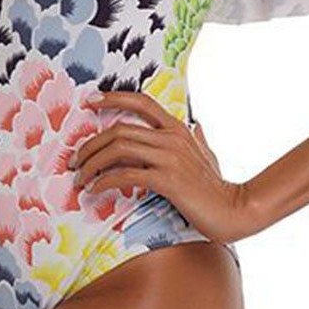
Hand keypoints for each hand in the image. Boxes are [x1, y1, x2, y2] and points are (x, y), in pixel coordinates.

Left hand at [72, 90, 255, 244]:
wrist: (234, 210)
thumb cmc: (218, 187)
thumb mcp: (208, 156)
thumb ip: (199, 139)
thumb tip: (198, 124)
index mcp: (178, 129)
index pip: (142, 102)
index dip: (114, 97)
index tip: (90, 101)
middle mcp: (172, 138)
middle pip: (119, 129)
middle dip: (91, 144)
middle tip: (75, 160)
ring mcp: (170, 158)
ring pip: (118, 149)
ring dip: (92, 163)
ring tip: (80, 177)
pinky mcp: (167, 180)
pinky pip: (126, 174)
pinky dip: (104, 181)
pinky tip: (95, 190)